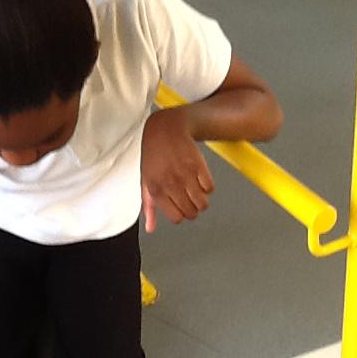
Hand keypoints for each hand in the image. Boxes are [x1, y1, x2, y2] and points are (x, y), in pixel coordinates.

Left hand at [141, 109, 213, 230]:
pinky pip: (210, 188)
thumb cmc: (153, 156)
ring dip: (202, 200)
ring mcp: (185, 175)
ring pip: (203, 203)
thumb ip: (148, 207)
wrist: (165, 129)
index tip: (180, 207)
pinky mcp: (198, 166)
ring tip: (195, 190)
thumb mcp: (145, 182)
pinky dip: (207, 186)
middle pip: (192, 213)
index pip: (176, 218)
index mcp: (156, 190)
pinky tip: (199, 178)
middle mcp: (171, 183)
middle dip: (192, 209)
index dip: (180, 214)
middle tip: (189, 198)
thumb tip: (150, 228)